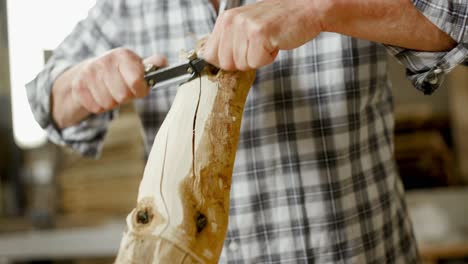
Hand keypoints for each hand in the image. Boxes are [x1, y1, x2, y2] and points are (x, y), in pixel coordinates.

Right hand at [71, 48, 165, 112]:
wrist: (91, 71)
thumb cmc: (122, 72)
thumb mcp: (138, 66)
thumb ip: (152, 65)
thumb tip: (163, 61)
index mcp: (123, 55)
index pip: (136, 81)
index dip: (140, 90)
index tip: (139, 88)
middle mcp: (105, 61)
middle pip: (122, 96)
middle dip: (126, 97)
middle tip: (123, 90)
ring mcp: (89, 72)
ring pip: (108, 104)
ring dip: (112, 103)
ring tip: (112, 92)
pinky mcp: (78, 85)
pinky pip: (96, 108)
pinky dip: (100, 106)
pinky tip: (100, 95)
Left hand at [201, 0, 324, 69]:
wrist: (306, 10)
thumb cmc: (278, 23)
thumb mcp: (246, 27)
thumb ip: (229, 42)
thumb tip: (213, 63)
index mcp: (225, 19)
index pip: (209, 55)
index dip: (226, 62)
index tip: (241, 55)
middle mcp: (231, 20)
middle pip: (225, 64)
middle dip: (244, 61)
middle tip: (259, 45)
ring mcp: (245, 26)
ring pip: (242, 65)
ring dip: (259, 58)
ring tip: (268, 41)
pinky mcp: (260, 33)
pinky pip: (257, 62)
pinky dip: (269, 58)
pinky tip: (275, 42)